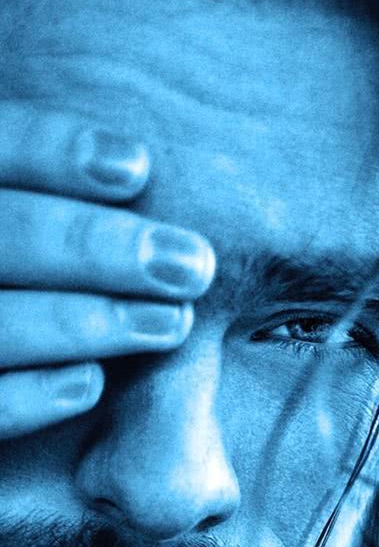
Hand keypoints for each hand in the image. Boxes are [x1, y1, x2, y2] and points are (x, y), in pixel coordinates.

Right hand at [0, 104, 214, 439]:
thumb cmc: (27, 279)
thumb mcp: (30, 228)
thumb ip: (52, 200)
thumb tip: (145, 168)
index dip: (50, 150)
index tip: (138, 167)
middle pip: (0, 235)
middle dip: (94, 247)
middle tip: (193, 265)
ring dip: (80, 322)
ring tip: (171, 323)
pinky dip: (25, 396)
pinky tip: (90, 383)